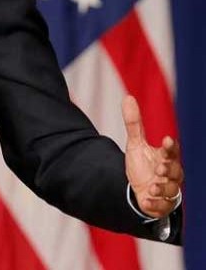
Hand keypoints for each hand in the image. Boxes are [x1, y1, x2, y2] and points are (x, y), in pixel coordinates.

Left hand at [123, 95, 183, 217]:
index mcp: (166, 157)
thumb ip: (134, 124)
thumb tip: (128, 98)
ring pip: (172, 190)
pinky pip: (162, 206)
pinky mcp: (162, 204)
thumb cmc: (143, 165)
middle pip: (176, 171)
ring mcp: (167, 189)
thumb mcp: (135, 144)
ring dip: (163, 188)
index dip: (171, 147)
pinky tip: (147, 200)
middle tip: (160, 167)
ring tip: (152, 186)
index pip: (172, 151)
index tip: (167, 140)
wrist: (140, 188)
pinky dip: (156, 204)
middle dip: (169, 169)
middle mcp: (170, 174)